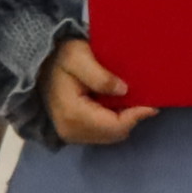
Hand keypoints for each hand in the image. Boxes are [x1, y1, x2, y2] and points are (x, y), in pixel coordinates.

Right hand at [43, 34, 160, 147]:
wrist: (40, 64)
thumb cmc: (60, 57)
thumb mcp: (79, 56)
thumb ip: (100, 75)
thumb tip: (123, 90)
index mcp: (73, 114)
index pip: (114, 126)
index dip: (136, 116)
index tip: (152, 103)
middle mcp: (71, 130)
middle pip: (115, 134)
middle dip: (131, 118)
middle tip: (142, 98)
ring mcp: (71, 134)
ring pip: (110, 135)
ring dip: (123, 120)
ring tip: (129, 100)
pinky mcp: (73, 132)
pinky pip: (102, 133)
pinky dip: (113, 121)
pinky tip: (115, 104)